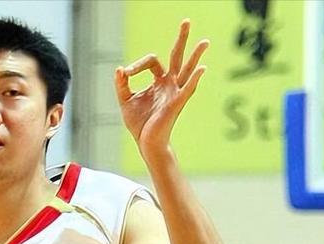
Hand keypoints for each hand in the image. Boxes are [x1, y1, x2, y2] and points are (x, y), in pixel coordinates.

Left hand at [114, 19, 208, 159]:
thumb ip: (122, 85)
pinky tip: (202, 69)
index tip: (125, 74)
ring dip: (196, 55)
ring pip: (187, 69)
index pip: (152, 61)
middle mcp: (169, 84)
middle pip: (177, 56)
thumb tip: (119, 69)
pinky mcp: (176, 103)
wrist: (146, 143)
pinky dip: (194, 79)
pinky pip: (187, 89)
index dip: (137, 64)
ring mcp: (175, 92)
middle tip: (186, 21)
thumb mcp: (125, 101)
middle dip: (181, 39)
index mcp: (158, 81)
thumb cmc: (139, 124)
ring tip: (204, 42)